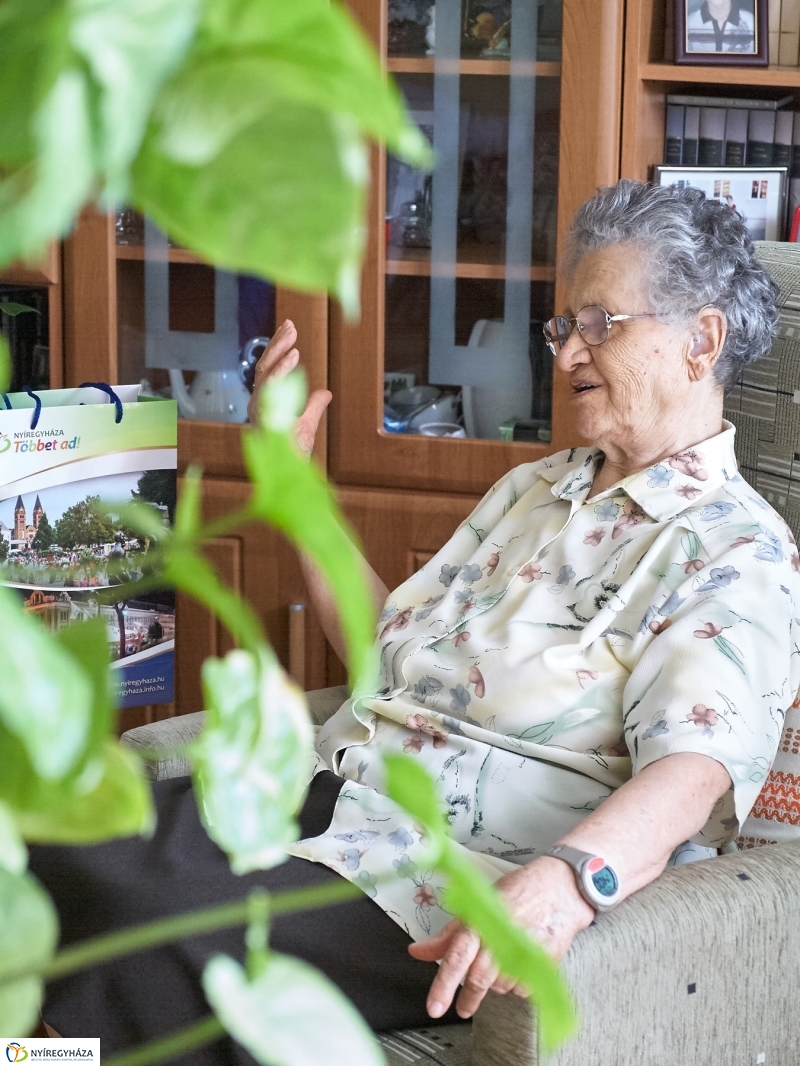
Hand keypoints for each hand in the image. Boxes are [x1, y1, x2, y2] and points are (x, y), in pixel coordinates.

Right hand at [248, 318, 331, 457]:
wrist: (289, 476)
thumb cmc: (293, 455)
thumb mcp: (307, 425)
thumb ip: (313, 406)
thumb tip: (324, 393)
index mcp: (265, 404)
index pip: (268, 371)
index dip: (276, 350)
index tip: (288, 332)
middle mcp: (258, 404)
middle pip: (263, 367)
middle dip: (276, 344)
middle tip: (290, 325)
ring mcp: (260, 410)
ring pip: (264, 373)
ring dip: (278, 351)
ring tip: (292, 335)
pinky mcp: (265, 415)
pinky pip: (271, 388)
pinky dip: (281, 370)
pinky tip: (293, 356)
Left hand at [408, 856, 593, 1019]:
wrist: (561, 886)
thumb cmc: (518, 891)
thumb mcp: (479, 905)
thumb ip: (448, 934)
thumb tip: (417, 952)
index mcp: (483, 919)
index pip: (458, 956)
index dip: (444, 985)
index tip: (435, 1007)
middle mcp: (504, 934)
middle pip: (479, 978)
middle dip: (468, 998)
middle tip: (462, 1008)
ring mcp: (527, 948)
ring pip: (501, 985)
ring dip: (494, 983)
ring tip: (500, 962)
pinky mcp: (546, 960)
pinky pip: (523, 986)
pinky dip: (516, 982)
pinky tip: (517, 963)